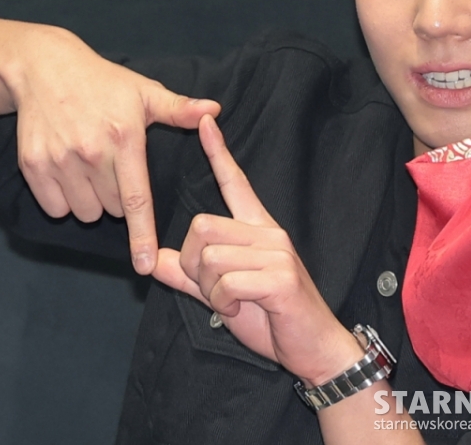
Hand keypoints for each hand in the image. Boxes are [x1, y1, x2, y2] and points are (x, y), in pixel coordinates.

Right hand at [7, 26, 218, 273]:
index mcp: (125, 138)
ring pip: (84, 212)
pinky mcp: (32, 165)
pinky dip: (63, 199)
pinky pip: (54, 207)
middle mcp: (91, 152)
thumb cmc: (104, 82)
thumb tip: (214, 110)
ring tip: (92, 168)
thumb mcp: (145, 92)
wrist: (44, 68)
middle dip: (119, 200)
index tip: (146, 266)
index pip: (137, 199)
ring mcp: (59, 160)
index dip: (142, 236)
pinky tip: (68, 171)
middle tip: (115, 168)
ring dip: (91, 202)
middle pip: (112, 209)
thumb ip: (179, 109)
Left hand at [152, 115, 364, 384]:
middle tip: (213, 290)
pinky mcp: (280, 276)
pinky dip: (223, 303)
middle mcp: (269, 233)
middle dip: (192, 263)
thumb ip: (190, 277)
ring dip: (209, 289)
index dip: (219, 153)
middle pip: (201, 225)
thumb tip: (156, 260)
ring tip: (232, 303)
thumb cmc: (273, 320)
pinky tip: (240, 310)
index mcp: (259, 231)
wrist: (314, 347)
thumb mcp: (224, 295)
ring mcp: (277, 253)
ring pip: (209, 256)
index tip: (205, 121)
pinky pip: (226, 281)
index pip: (236, 183)